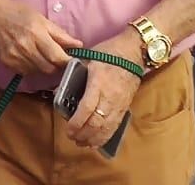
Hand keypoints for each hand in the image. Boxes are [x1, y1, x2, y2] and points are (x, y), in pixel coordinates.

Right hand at [0, 0, 77, 79]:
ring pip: (38, 72)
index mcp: (37, 34)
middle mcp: (26, 47)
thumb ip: (60, 34)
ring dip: (44, 67)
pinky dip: (32, 68)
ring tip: (42, 55)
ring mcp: (15, 57)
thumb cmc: (17, 12)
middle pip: (49, 68)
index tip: (74, 63)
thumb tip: (78, 45)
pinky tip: (29, 56)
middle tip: (58, 59)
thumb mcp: (41, 18)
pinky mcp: (7, 63)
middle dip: (57, 66)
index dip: (68, 63)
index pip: (58, 57)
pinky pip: (26, 72)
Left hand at [63, 31, 144, 149]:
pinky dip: (105, 137)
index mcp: (98, 83)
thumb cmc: (109, 52)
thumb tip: (59, 88)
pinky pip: (115, 127)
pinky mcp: (125, 108)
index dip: (77, 123)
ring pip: (106, 128)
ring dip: (93, 139)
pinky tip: (97, 142)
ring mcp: (119, 104)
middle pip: (96, 123)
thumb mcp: (88, 58)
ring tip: (82, 143)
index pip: (87, 109)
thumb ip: (74, 74)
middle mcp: (109, 97)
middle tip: (72, 137)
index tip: (68, 129)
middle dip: (82, 134)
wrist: (134, 52)